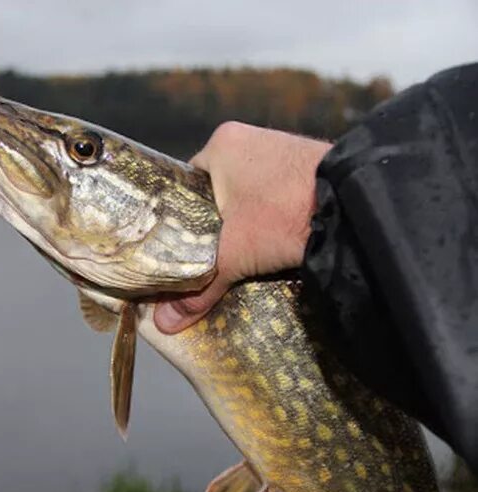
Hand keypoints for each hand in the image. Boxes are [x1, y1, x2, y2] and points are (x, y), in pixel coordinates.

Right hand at [154, 121, 331, 332]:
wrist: (355, 207)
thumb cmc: (285, 215)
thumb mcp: (235, 255)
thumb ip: (199, 289)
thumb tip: (166, 322)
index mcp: (220, 144)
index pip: (184, 185)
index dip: (179, 220)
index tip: (177, 248)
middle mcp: (247, 138)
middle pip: (214, 191)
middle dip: (212, 225)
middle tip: (204, 257)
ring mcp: (279, 149)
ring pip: (244, 195)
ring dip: (242, 224)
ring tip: (235, 254)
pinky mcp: (305, 167)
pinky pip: (271, 195)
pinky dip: (267, 218)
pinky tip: (267, 242)